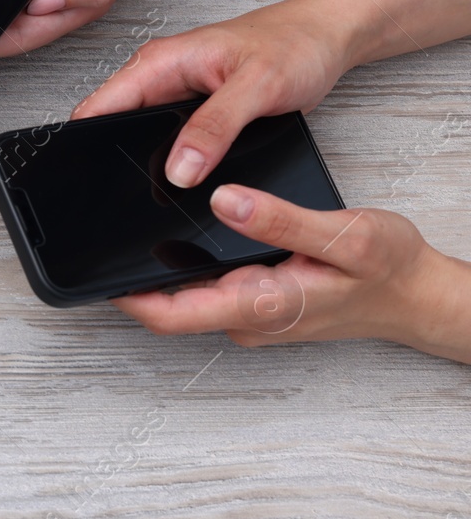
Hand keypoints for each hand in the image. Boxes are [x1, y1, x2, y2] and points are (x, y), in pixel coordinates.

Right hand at [75, 0, 354, 187]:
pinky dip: (177, 164)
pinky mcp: (197, 115)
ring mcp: (177, 98)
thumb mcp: (257, 86)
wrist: (327, 37)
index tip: (87, 179)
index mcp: (159, 63)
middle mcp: (161, 79)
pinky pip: (171, 143)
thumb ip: (214, 127)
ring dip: (149, 165)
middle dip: (116, 161)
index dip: (83, 143)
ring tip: (166, 192)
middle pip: (114, 129)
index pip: (97, 107)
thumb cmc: (295, 44)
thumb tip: (178, 170)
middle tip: (131, 197)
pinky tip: (191, 180)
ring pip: (143, 139)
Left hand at [113, 185, 470, 363]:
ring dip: (163, 267)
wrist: (421, 297)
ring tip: (135, 221)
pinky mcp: (260, 299)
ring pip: (191, 293)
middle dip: (135, 276)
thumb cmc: (391, 270)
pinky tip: (187, 229)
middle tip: (105, 230)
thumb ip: (281, 220)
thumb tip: (224, 202)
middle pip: (172, 305)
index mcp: (261, 304)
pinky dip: (193, 262)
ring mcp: (253, 311)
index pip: (173, 314)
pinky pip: (212, 285)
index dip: (128, 296)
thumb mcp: (344, 236)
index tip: (97, 268)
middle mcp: (249, 316)